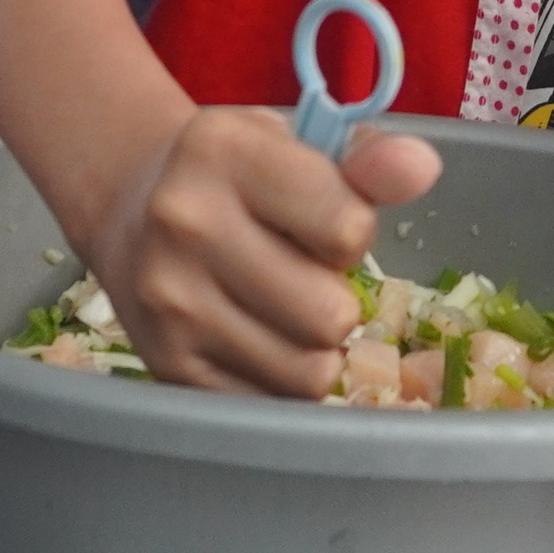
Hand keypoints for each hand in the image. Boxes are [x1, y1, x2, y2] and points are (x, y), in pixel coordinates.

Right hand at [86, 108, 439, 397]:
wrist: (131, 211)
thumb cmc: (238, 178)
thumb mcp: (298, 147)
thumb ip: (368, 161)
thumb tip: (422, 168)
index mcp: (225, 152)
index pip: (347, 229)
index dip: (354, 233)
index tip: (325, 223)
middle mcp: (186, 225)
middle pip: (330, 315)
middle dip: (337, 301)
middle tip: (304, 276)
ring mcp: (170, 305)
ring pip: (307, 374)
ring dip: (314, 351)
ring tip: (283, 311)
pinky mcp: (166, 366)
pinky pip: (270, 405)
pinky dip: (280, 383)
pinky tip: (258, 341)